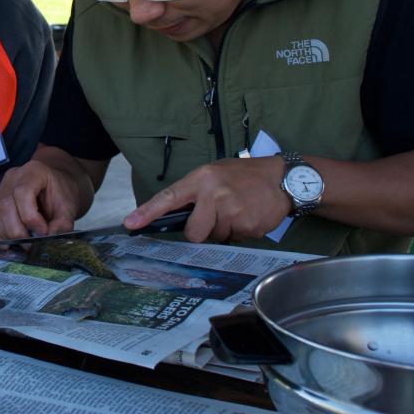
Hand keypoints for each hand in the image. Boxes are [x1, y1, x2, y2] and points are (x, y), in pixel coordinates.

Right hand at [0, 160, 82, 243]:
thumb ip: (62, 222)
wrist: (54, 187)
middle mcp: (12, 177)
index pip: (22, 192)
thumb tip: (50, 237)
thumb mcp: (69, 206)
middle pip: (4, 205)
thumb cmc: (61, 193)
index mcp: (33, 171)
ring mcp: (0, 189)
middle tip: (31, 244)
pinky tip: (10, 244)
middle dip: (17, 231)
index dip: (30, 217)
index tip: (43, 232)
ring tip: (23, 244)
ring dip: (6, 235)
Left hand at [124, 156, 289, 242]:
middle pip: (193, 232)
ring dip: (224, 230)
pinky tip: (249, 215)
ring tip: (238, 210)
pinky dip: (240, 232)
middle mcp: (214, 194)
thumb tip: (173, 216)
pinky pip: (234, 240)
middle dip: (202, 231)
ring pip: (214, 237)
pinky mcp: (247, 226)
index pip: (169, 197)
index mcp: (202, 179)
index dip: (147, 212)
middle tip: (216, 216)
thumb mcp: (215, 174)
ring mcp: (231, 211)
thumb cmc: (243, 176)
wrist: (282, 179)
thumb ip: (195, 193)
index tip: (130, 224)